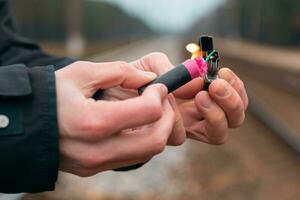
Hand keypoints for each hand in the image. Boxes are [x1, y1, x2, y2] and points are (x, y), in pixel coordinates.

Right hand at [55, 61, 175, 176]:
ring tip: (149, 110)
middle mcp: (97, 150)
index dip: (159, 95)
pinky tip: (134, 124)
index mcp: (93, 122)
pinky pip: (130, 158)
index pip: (147, 112)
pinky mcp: (94, 169)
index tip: (157, 86)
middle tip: (162, 101)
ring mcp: (96, 164)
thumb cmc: (50, 94)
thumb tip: (149, 78)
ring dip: (157, 130)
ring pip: (146, 153)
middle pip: (155, 141)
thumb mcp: (81, 73)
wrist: (23, 124)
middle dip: (167, 118)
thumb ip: (119, 72)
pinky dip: (141, 140)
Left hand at [130, 52, 247, 144]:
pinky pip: (182, 136)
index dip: (235, 86)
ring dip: (215, 115)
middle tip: (214, 86)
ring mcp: (186, 127)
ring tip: (200, 97)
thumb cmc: (138, 76)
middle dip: (232, 102)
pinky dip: (179, 122)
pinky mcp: (168, 136)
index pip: (234, 95)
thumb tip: (195, 83)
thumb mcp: (154, 64)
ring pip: (219, 134)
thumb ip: (174, 70)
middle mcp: (199, 112)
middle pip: (235, 118)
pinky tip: (168, 107)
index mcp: (201, 92)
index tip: (220, 72)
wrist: (111, 93)